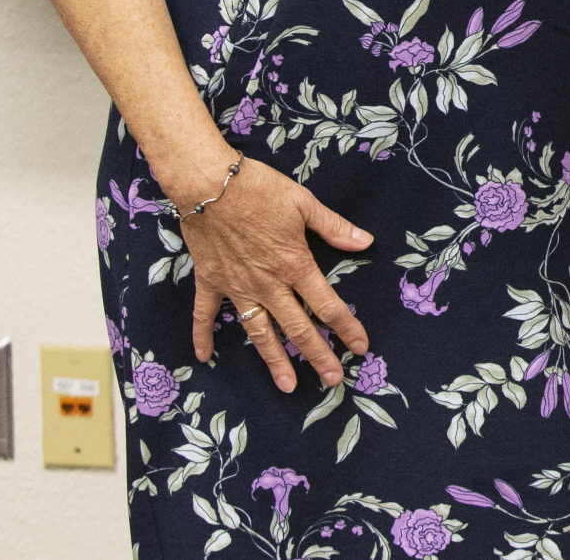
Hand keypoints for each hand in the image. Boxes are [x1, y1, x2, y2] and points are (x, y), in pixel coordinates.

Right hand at [180, 158, 374, 392]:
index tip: (360, 348)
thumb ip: (333, 227)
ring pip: (259, 332)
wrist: (208, 183)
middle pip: (297, 328)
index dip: (346, 328)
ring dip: (274, 360)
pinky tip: (204, 357)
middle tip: (333, 380)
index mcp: (294, 264)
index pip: (327, 305)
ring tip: (288, 386)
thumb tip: (365, 242)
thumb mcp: (303, 203)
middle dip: (318, 356)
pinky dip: (204, 336)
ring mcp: (237, 287)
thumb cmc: (259, 188)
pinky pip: (206, 315)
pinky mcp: (210, 282)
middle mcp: (267, 284)